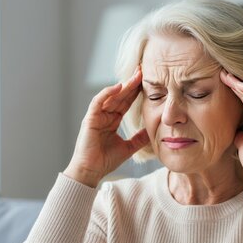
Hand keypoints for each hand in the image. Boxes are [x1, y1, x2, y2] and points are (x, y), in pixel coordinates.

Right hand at [64, 68, 149, 186]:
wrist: (91, 171)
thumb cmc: (105, 161)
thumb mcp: (128, 148)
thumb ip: (139, 139)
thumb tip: (153, 133)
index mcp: (112, 121)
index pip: (126, 102)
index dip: (136, 91)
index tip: (149, 81)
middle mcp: (104, 115)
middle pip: (120, 96)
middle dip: (132, 83)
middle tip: (143, 71)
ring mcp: (96, 116)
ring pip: (111, 96)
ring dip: (124, 85)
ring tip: (136, 76)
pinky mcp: (90, 118)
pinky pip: (98, 102)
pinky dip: (108, 93)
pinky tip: (119, 86)